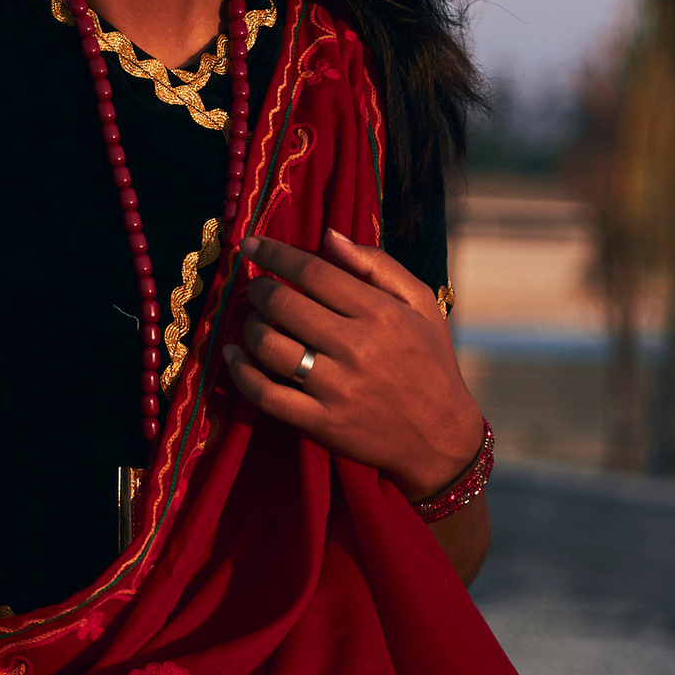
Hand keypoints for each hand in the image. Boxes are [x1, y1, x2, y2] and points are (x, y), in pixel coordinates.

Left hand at [221, 223, 484, 501]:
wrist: (441, 437)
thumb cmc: (430, 361)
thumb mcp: (420, 304)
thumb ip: (377, 265)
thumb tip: (328, 237)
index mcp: (380, 313)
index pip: (313, 272)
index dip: (274, 254)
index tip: (250, 246)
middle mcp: (356, 347)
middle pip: (283, 305)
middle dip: (257, 290)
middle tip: (255, 289)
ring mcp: (336, 387)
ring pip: (269, 348)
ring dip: (249, 328)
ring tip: (252, 322)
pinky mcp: (321, 422)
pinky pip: (266, 395)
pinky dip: (241, 374)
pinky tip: (233, 357)